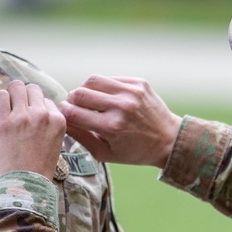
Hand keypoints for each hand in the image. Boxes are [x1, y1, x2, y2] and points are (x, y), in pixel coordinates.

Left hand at [0, 81, 66, 181]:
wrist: (23, 187)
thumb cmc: (37, 170)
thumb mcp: (54, 144)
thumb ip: (49, 125)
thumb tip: (37, 110)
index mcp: (58, 121)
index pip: (47, 100)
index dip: (37, 108)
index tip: (30, 119)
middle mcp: (43, 115)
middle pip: (32, 89)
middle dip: (24, 97)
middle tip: (17, 110)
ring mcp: (23, 117)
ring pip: (16, 86)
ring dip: (11, 96)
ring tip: (8, 110)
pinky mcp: (4, 121)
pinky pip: (1, 95)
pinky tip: (0, 113)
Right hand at [59, 75, 181, 168]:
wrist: (168, 140)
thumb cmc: (134, 151)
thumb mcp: (105, 153)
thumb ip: (81, 137)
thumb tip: (62, 121)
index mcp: (111, 127)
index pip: (72, 112)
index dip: (63, 113)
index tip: (64, 115)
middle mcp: (121, 106)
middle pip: (79, 93)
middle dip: (72, 100)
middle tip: (76, 108)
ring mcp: (131, 92)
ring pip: (92, 80)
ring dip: (86, 90)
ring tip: (90, 101)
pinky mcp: (138, 83)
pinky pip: (110, 78)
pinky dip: (104, 87)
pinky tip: (108, 98)